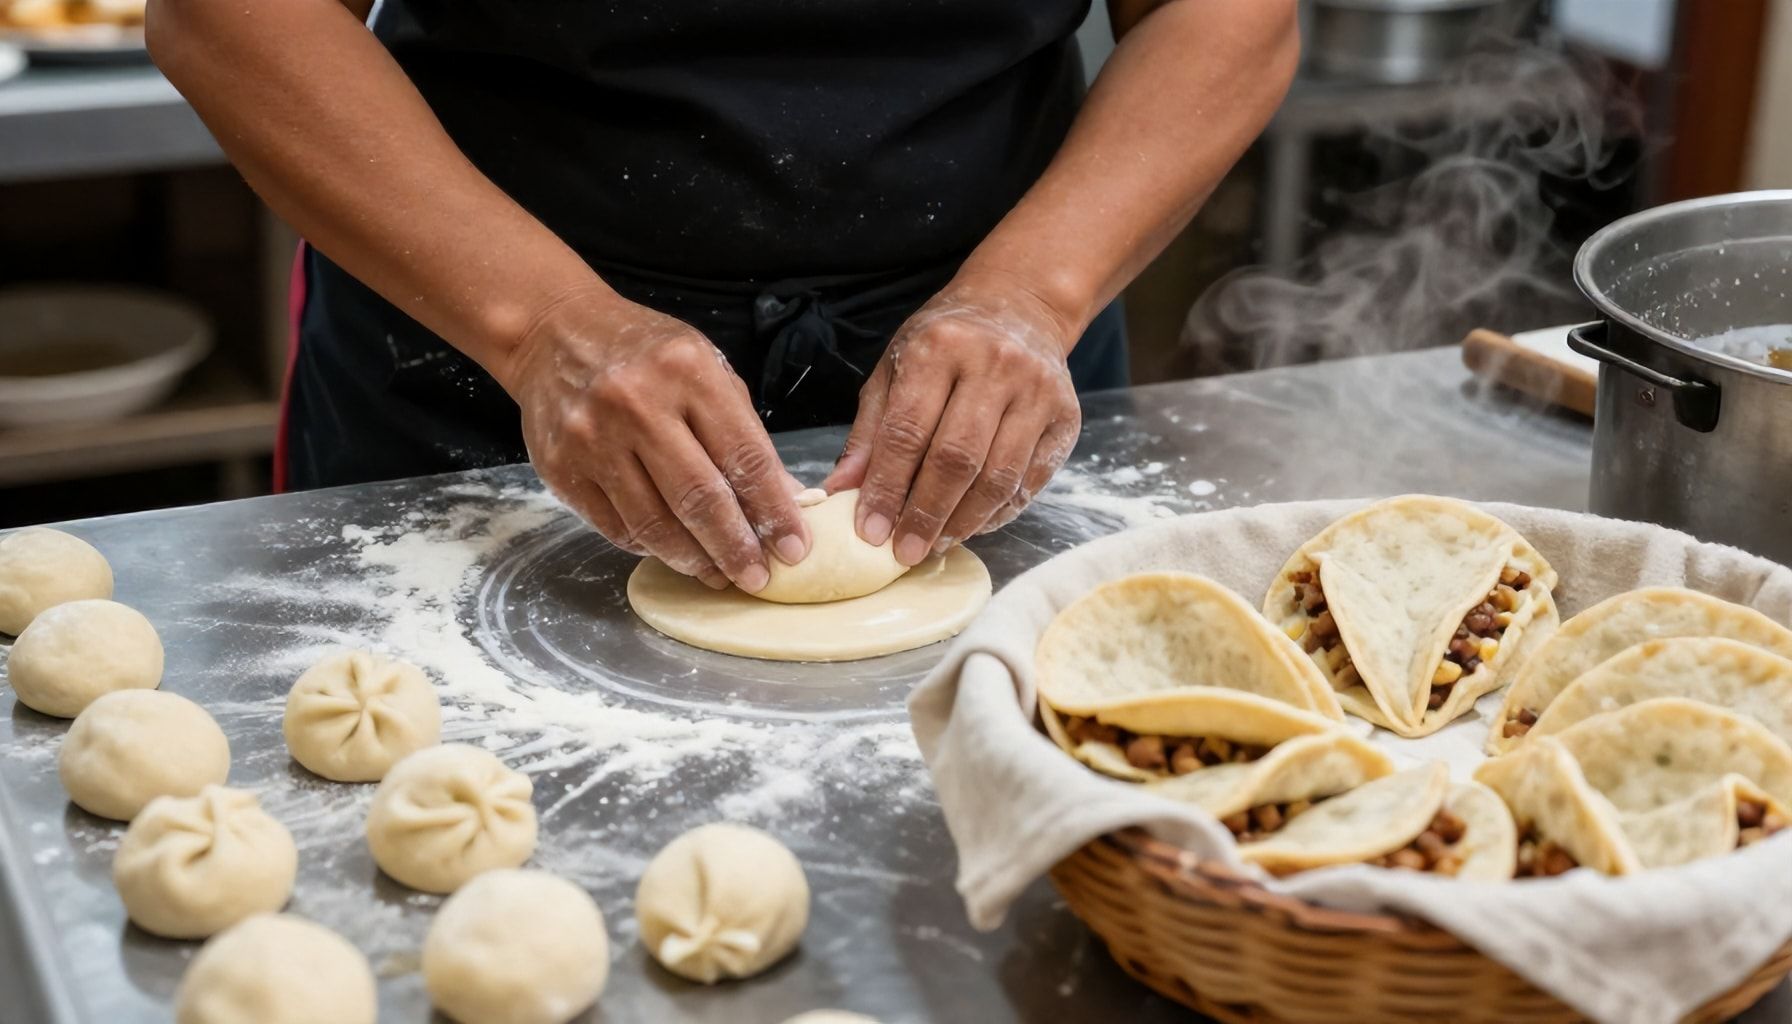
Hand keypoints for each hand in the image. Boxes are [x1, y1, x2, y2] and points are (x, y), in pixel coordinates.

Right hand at [502, 287, 807, 591]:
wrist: (553, 333)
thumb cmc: (643, 353)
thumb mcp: (707, 372)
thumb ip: (745, 435)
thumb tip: (785, 501)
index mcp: (687, 372)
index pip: (744, 457)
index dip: (774, 512)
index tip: (793, 548)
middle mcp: (637, 403)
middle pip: (699, 499)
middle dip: (736, 549)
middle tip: (757, 578)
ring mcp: (592, 438)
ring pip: (655, 524)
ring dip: (694, 559)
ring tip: (718, 573)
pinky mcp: (561, 468)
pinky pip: (616, 527)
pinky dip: (651, 547)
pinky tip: (673, 550)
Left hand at [824, 273, 1080, 564]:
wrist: (1019, 307)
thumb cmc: (944, 343)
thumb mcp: (895, 369)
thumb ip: (870, 431)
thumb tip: (841, 491)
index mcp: (939, 348)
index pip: (907, 431)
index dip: (887, 488)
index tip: (870, 532)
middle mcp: (994, 365)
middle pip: (957, 458)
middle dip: (927, 514)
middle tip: (904, 552)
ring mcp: (1037, 391)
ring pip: (1000, 476)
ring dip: (964, 521)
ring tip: (936, 545)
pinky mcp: (1066, 417)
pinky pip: (1033, 479)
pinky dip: (1001, 511)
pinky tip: (973, 524)